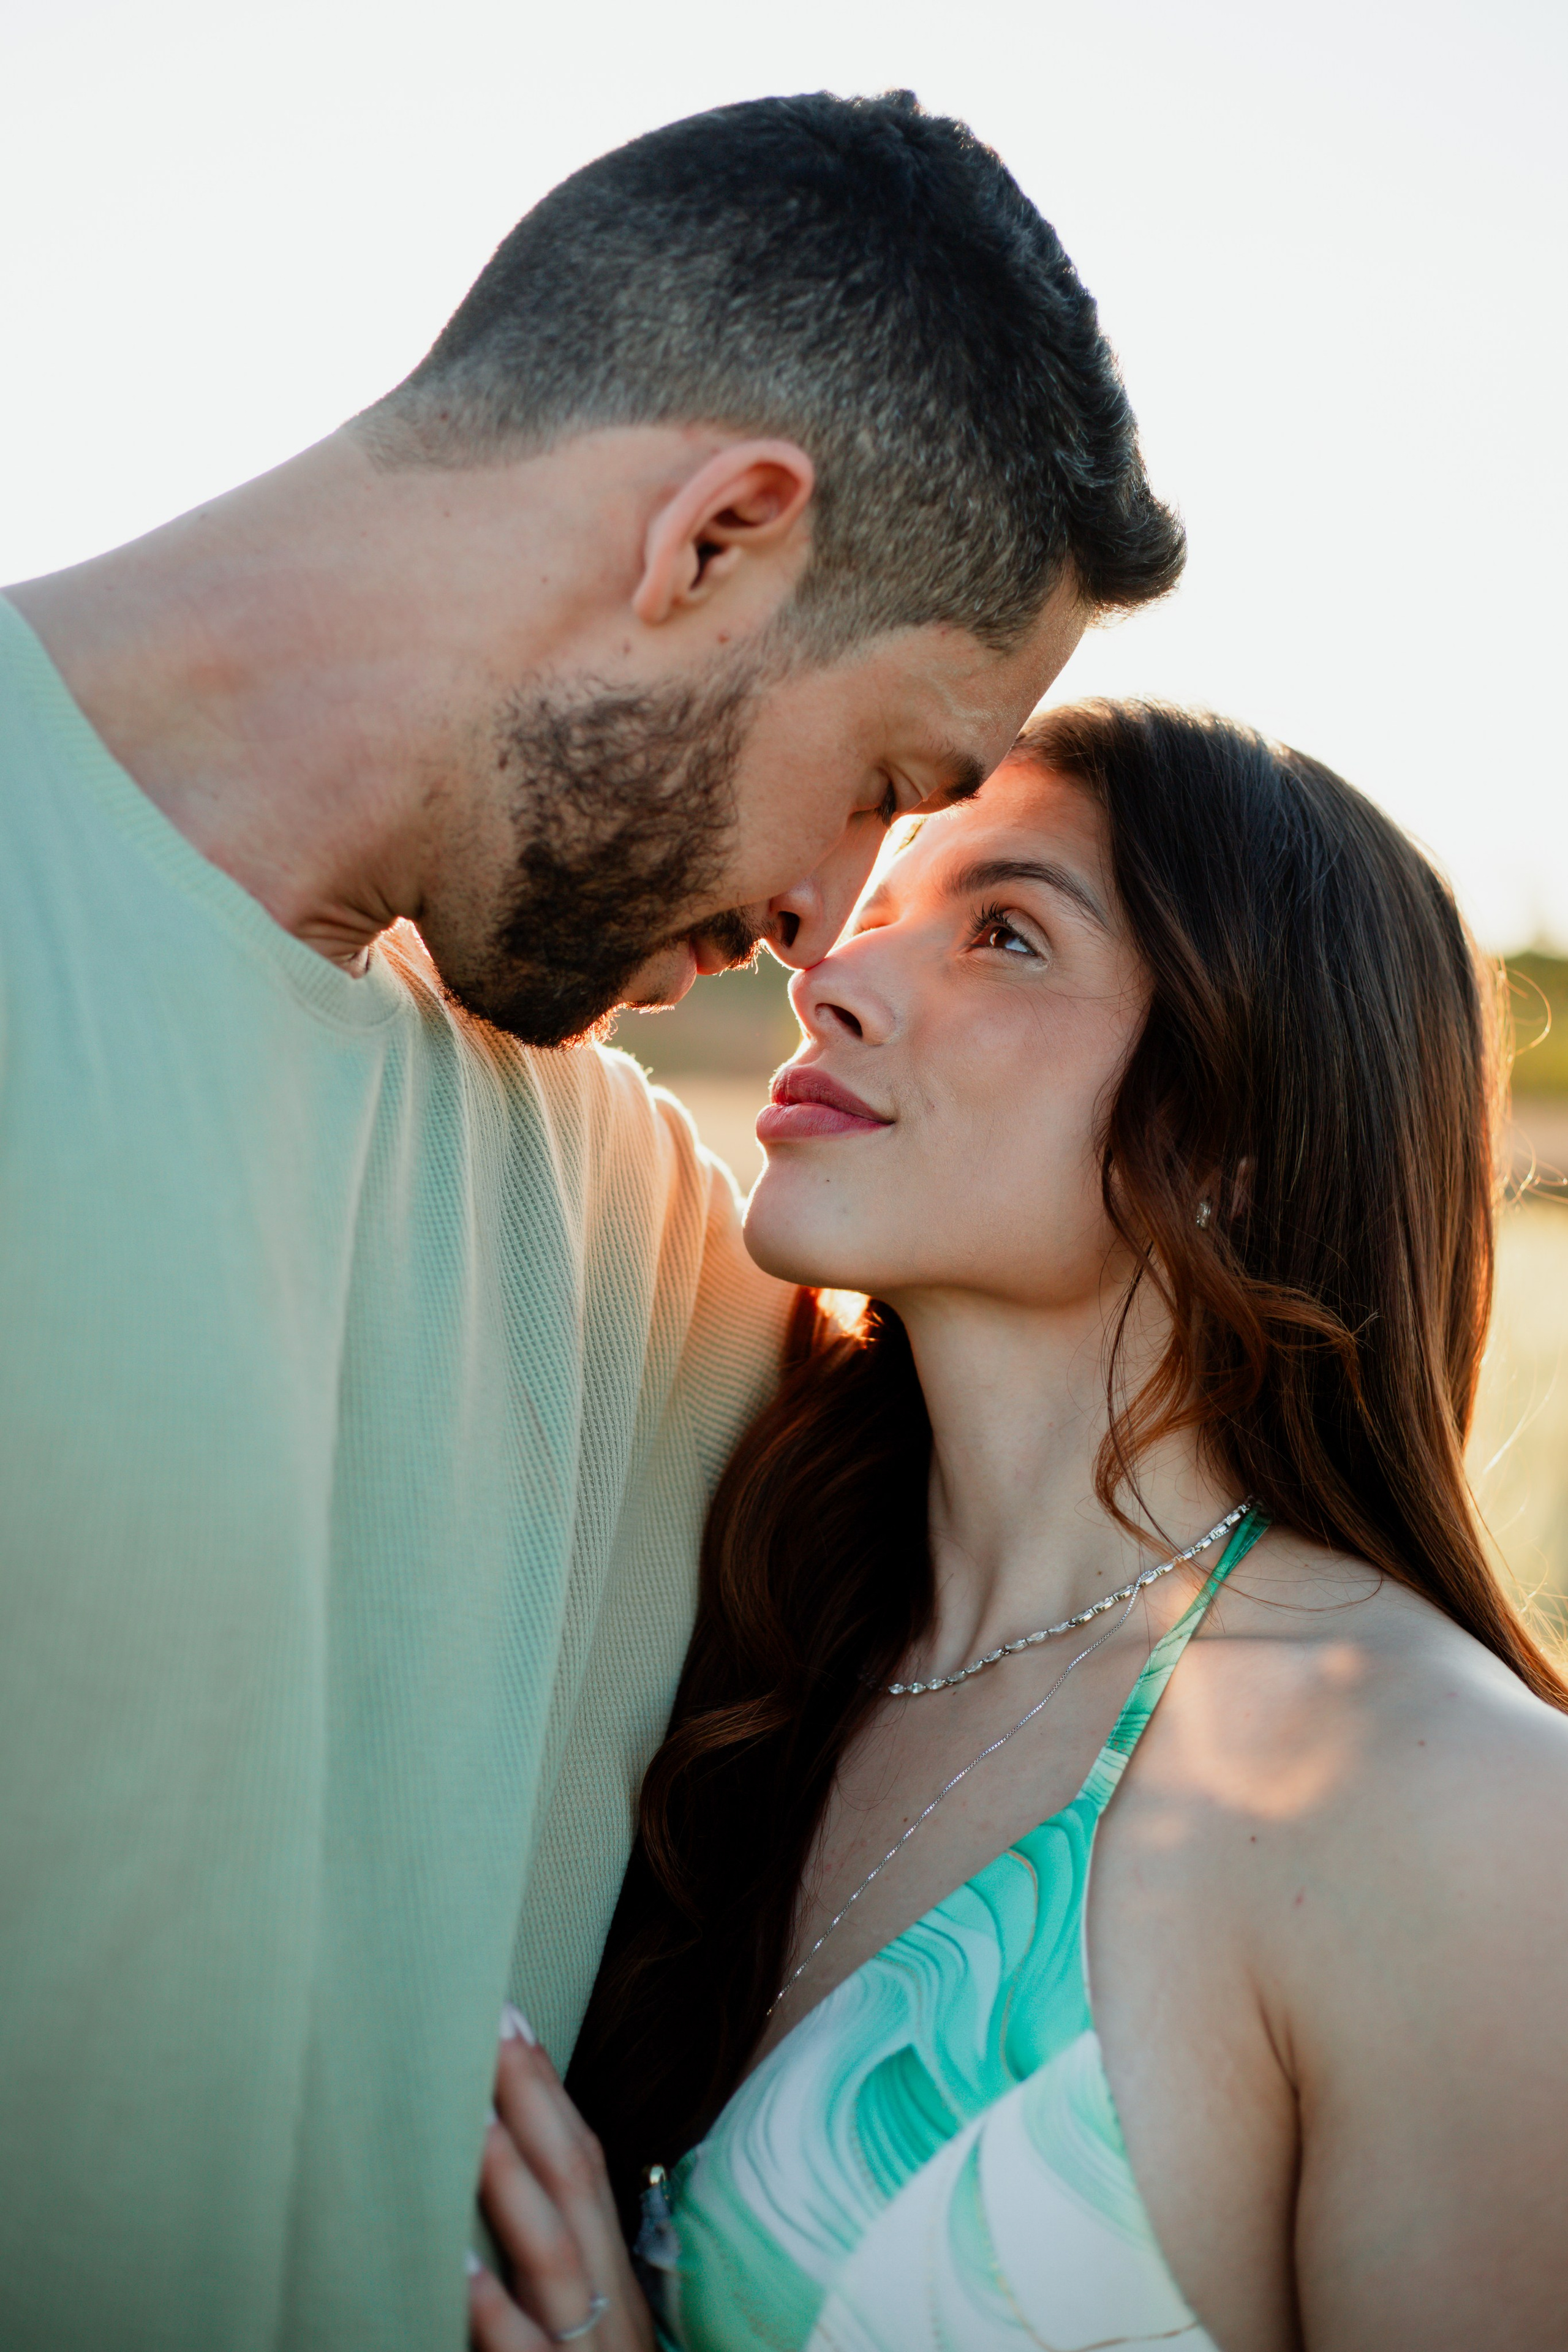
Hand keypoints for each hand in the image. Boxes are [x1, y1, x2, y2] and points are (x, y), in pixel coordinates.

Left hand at [468, 2006, 655, 2351]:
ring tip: (473, 2120)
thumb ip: (556, 2259)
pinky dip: (497, 2314)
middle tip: (488, 2020)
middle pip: (576, 2184)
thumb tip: (501, 2165)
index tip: (510, 2018)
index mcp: (613, 2271)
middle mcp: (609, 2299)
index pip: (585, 2163)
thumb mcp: (593, 2320)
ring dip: (515, 2184)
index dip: (549, 2091)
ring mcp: (589, 2349)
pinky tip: (459, 2272)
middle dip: (533, 2098)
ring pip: (556, 2258)